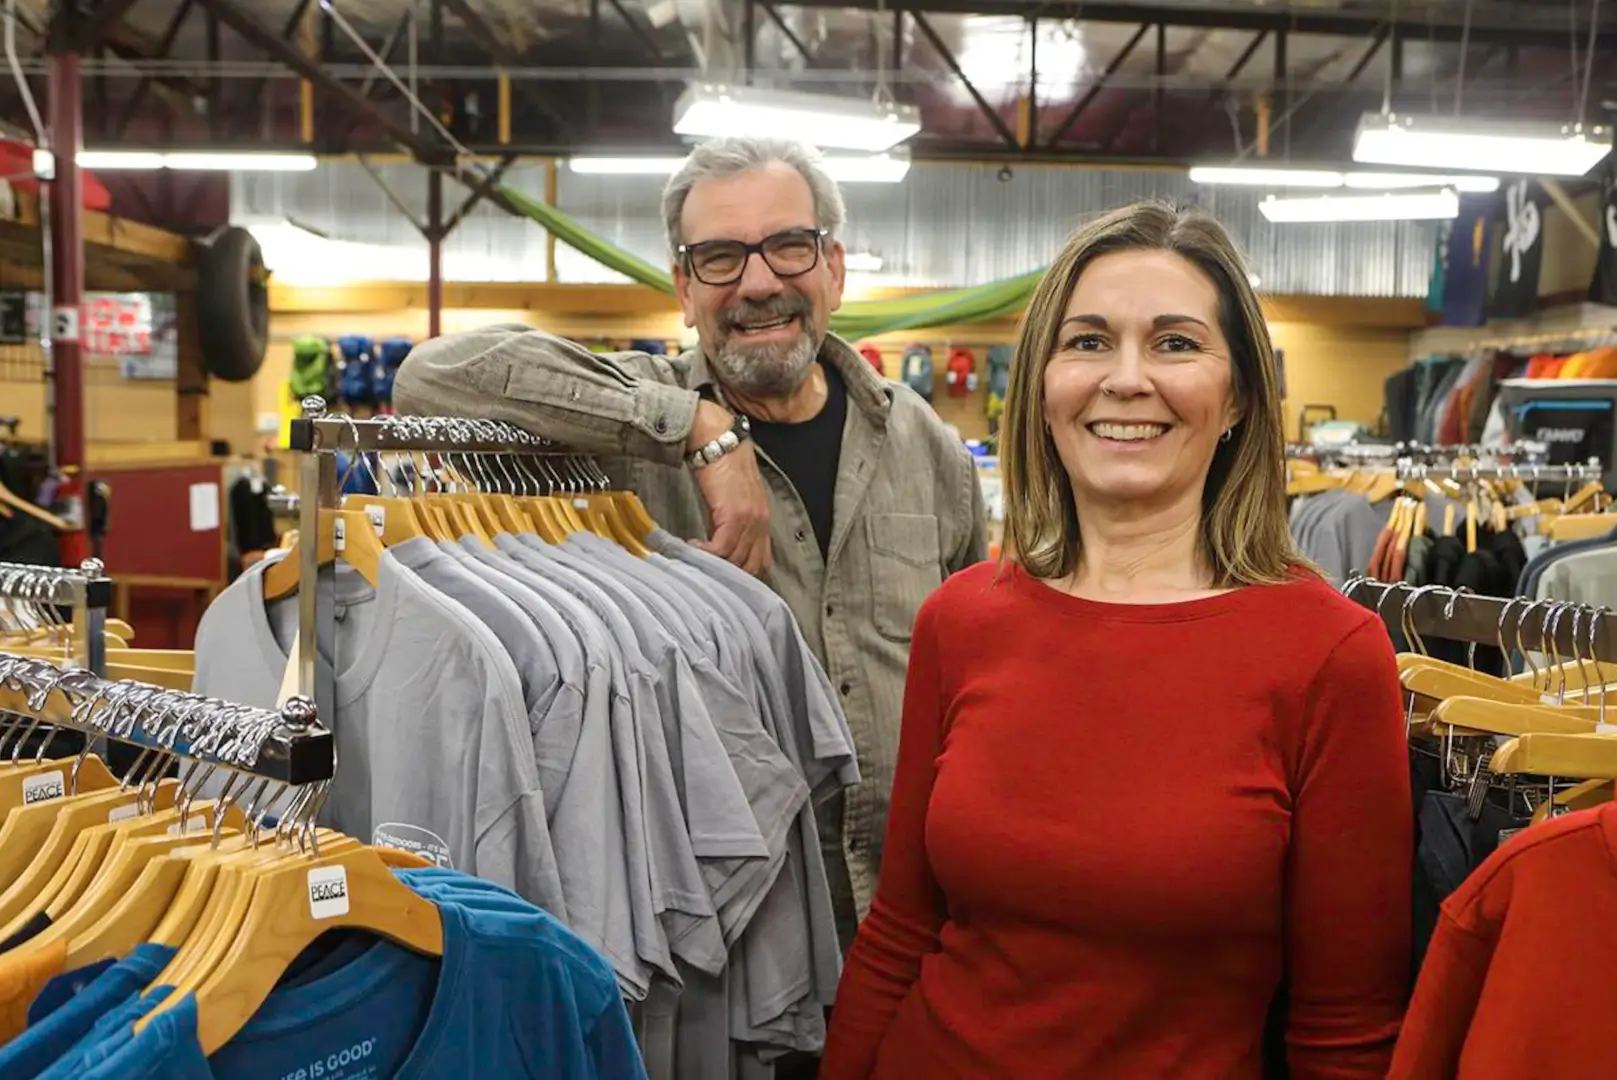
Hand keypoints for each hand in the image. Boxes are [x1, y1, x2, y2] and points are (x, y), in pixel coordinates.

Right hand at [689, 402, 771, 574]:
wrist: (717, 441)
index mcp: (763, 518)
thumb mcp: (735, 498)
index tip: (722, 576)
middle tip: (707, 573)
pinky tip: (693, 548)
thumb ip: (733, 522)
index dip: (741, 573)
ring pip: (735, 560)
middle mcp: (761, 521)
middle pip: (749, 565)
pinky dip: (706, 554)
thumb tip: (721, 545)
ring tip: (696, 561)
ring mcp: (749, 519)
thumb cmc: (723, 464)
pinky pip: (721, 548)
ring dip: (714, 565)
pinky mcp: (733, 515)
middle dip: (727, 574)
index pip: (760, 560)